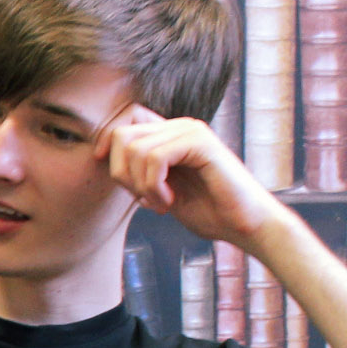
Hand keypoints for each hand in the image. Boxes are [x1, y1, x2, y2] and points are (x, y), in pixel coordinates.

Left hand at [92, 106, 289, 249]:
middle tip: (144, 198)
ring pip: (134, 148)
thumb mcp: (160, 190)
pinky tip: (169, 201)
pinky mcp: (201, 143)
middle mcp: (180, 126)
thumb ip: (138, 172)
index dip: (107, 145)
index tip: (118, 179)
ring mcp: (191, 131)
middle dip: (122, 174)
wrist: (244, 225)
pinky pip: (154, 157)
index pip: (124, 122)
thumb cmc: (207, 211)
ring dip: (140, 185)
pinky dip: (153, 186)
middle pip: (121, 134)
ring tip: (161, 203)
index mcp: (170, 134)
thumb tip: (102, 157)